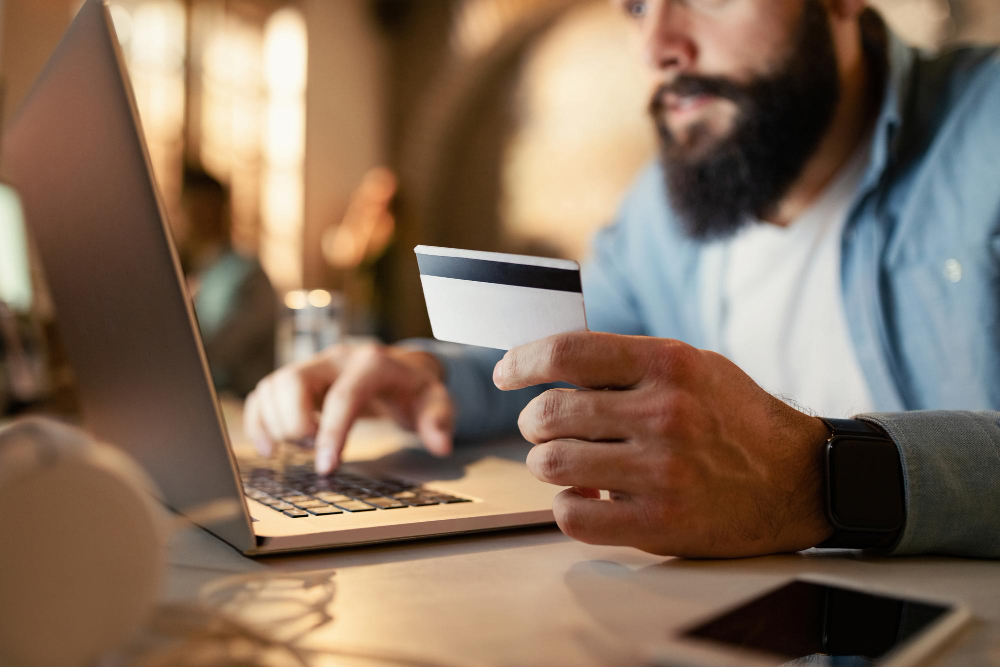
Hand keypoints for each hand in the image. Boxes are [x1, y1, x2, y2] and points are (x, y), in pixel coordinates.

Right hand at [244, 343, 453, 473]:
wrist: (401, 370)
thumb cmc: (416, 390)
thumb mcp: (437, 401)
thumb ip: (440, 419)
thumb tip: (440, 444)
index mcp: (372, 363)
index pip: (343, 396)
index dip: (331, 433)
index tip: (326, 468)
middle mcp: (336, 358)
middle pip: (294, 381)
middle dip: (296, 424)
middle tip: (314, 451)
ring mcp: (313, 365)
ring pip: (273, 385)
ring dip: (277, 423)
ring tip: (303, 446)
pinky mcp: (297, 378)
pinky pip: (264, 393)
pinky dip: (259, 420)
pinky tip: (270, 447)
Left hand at [493, 331, 832, 557]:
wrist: (799, 479)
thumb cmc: (736, 417)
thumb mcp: (693, 366)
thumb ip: (627, 364)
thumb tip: (550, 365)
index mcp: (668, 364)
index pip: (567, 353)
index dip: (522, 361)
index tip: (506, 372)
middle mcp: (664, 414)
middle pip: (549, 413)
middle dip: (533, 422)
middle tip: (542, 428)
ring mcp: (661, 471)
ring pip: (551, 464)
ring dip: (545, 462)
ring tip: (566, 461)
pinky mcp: (661, 522)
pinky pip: (572, 516)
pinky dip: (566, 505)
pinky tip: (585, 496)